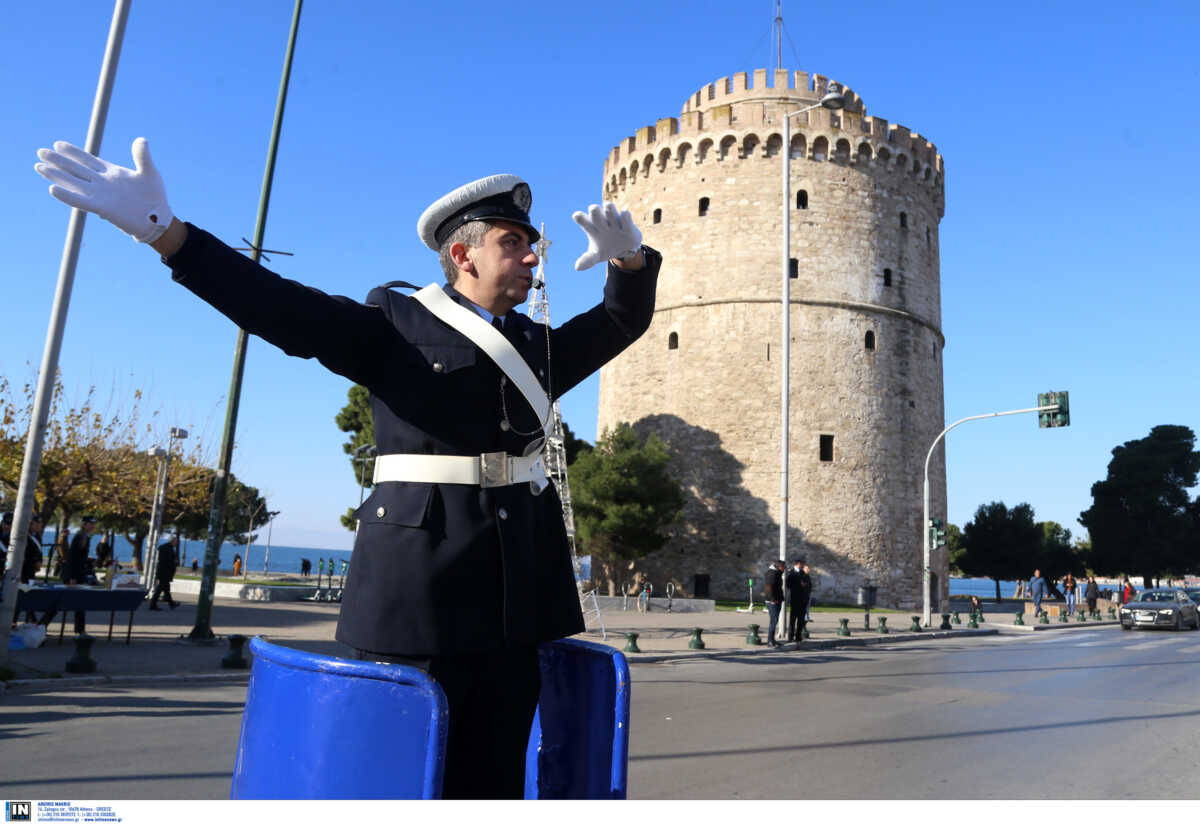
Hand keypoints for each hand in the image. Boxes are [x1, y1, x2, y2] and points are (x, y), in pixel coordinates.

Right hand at [35, 137, 172, 242]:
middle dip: (58, 160)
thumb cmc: (154, 196)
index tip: (58, 143)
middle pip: (75, 169)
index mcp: (110, 172)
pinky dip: (67, 196)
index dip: (73, 152)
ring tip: (39, 167)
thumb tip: (140, 139)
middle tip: (41, 152)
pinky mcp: (102, 208)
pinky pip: (81, 201)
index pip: (87, 160)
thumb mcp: (150, 173)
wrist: (158, 218)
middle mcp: (102, 182)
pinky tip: (53, 189)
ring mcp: (100, 194)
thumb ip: (142, 156)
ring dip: (57, 175)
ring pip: (73, 182)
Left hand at [572, 202, 641, 269]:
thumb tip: (577, 267)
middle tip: (594, 211)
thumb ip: (588, 260)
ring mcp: (614, 221)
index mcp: (592, 228)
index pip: (582, 219)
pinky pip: (625, 215)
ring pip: (609, 208)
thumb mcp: (596, 256)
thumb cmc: (607, 249)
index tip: (578, 217)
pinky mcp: (627, 223)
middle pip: (595, 211)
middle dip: (594, 211)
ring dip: (609, 209)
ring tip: (608, 210)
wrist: (625, 251)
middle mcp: (602, 221)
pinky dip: (624, 217)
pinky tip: (624, 223)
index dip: (580, 218)